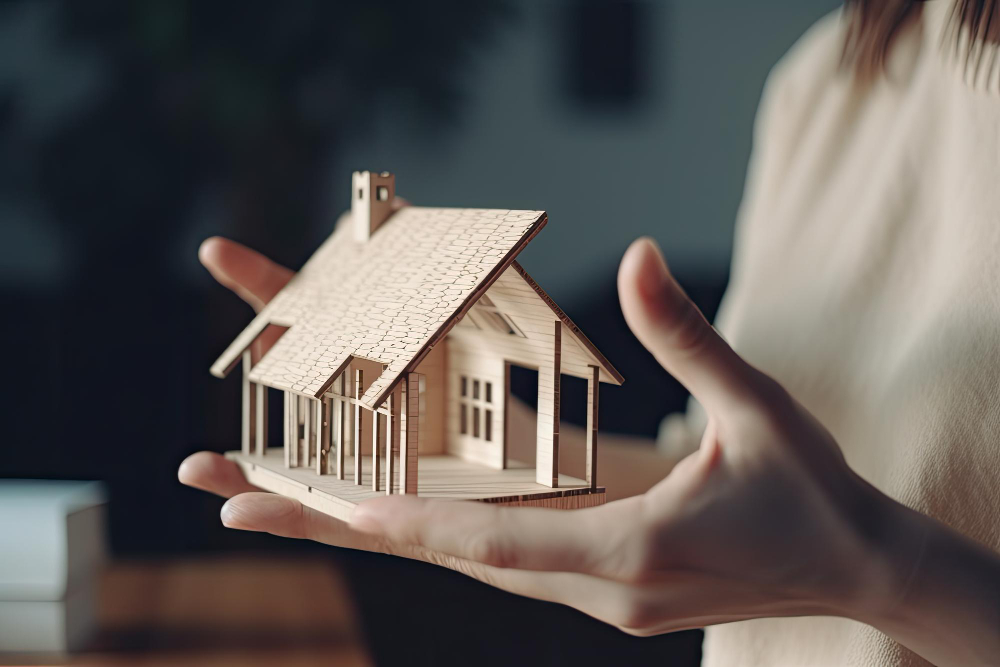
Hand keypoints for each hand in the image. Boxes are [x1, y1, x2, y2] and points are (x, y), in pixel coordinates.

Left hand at [349, 237, 886, 633]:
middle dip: (361, 529)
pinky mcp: (611, 598)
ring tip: (310, 508)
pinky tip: (419, 518)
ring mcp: (604, 606)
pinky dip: (460, 542)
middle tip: (253, 509)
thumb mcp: (761, 410)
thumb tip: (641, 257)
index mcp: (633, 552)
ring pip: (481, 572)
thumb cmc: (814, 493)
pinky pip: (515, 570)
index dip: (415, 522)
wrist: (859, 569)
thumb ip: (692, 336)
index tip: (336, 505)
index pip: (499, 543)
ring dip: (400, 536)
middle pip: (463, 562)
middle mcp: (603, 595)